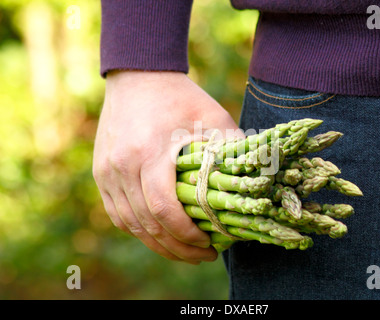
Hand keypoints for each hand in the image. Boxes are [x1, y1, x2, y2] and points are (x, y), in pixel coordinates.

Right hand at [93, 71, 242, 263]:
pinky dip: (138, 229)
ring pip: (129, 223)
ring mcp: (106, 171)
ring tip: (182, 253)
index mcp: (149, 152)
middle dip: (176, 248)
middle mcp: (121, 166)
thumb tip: (256, 184)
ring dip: (156, 243)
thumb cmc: (181, 97)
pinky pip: (117, 213)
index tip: (208, 246)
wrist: (138, 76)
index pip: (164, 209)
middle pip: (146, 223)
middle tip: (202, 257)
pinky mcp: (100, 172)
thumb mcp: (214, 117)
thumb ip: (234, 150)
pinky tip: (158, 235)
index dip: (186, 235)